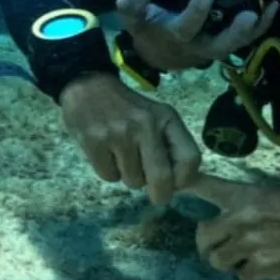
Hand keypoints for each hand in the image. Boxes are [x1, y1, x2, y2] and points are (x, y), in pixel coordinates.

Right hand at [59, 72, 200, 203]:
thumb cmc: (128, 109)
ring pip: (133, 181)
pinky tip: (105, 153)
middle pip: (163, 178)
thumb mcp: (156, 118)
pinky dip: (108, 172)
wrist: (89, 86)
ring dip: (128, 176)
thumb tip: (183, 185)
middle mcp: (146, 124)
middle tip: (154, 193)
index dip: (184, 179)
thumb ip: (171, 147)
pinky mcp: (95, 141)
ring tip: (121, 155)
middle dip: (159, 193)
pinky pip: (110, 177)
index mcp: (166, 117)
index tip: (174, 182)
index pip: (190, 159)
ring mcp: (119, 133)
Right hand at [116, 0, 277, 70]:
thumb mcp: (134, 18)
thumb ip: (132, 5)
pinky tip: (272, 7)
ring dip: (253, 30)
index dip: (195, 15)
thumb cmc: (148, 30)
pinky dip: (262, 26)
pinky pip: (246, 37)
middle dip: (235, 32)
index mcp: (175, 36)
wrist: (158, 53)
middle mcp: (198, 45)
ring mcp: (214, 46)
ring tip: (266, 9)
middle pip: (219, 45)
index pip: (185, 28)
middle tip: (249, 16)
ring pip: (236, 44)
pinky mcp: (225, 41)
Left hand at [185, 173, 279, 279]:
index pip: (205, 188)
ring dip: (227, 259)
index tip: (170, 190)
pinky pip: (242, 275)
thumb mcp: (265, 194)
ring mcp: (251, 246)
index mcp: (243, 197)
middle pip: (203, 238)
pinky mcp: (264, 268)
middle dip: (208, 242)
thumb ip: (236, 202)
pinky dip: (247, 272)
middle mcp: (241, 220)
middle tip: (218, 241)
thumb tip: (211, 210)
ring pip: (219, 261)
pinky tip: (260, 262)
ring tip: (241, 253)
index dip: (184, 188)